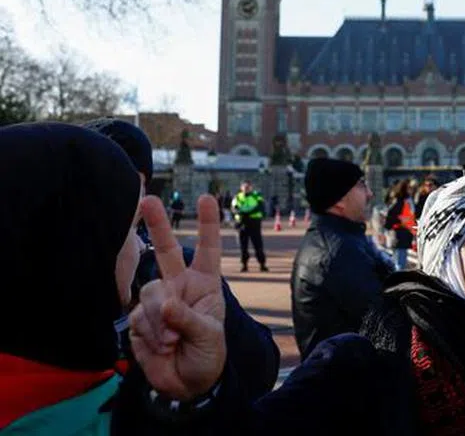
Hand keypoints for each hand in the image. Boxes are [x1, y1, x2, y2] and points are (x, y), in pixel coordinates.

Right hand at [129, 195, 226, 400]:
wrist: (187, 384)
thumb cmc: (207, 354)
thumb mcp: (209, 336)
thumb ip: (187, 319)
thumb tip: (164, 304)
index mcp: (204, 284)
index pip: (207, 250)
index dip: (208, 224)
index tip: (205, 198)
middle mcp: (179, 286)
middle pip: (165, 251)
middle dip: (157, 225)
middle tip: (148, 199)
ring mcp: (157, 301)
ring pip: (149, 292)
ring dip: (158, 319)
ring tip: (172, 341)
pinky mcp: (138, 319)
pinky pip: (136, 317)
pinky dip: (149, 333)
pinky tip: (160, 346)